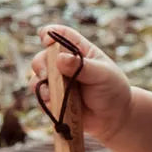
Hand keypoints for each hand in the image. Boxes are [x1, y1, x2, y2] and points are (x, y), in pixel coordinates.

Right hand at [31, 25, 132, 144]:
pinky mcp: (55, 98)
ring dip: (41, 83)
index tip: (45, 39)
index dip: (50, 33)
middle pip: (44, 56)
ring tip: (53, 93)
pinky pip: (41, 96)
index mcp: (79, 51)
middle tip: (46, 74)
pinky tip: (55, 104)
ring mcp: (59, 81)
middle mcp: (65, 64)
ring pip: (38, 77)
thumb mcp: (103, 75)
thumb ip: (82, 66)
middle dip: (41, 63)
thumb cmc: (112, 90)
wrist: (114, 117)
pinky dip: (45, 99)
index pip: (61, 35)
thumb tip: (60, 58)